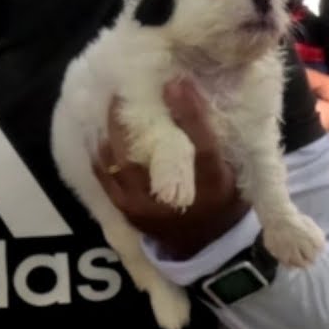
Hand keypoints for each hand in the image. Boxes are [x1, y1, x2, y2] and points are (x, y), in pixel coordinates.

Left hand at [93, 79, 249, 260]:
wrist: (205, 245)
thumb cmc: (221, 198)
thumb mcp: (231, 171)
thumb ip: (213, 140)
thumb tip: (191, 94)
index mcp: (214, 184)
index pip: (202, 146)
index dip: (189, 114)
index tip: (176, 83)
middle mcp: (178, 197)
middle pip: (150, 152)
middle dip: (134, 118)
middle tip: (125, 89)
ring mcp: (147, 207)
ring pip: (121, 163)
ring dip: (113, 132)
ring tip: (110, 105)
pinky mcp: (127, 211)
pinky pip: (106, 178)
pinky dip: (100, 154)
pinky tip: (97, 134)